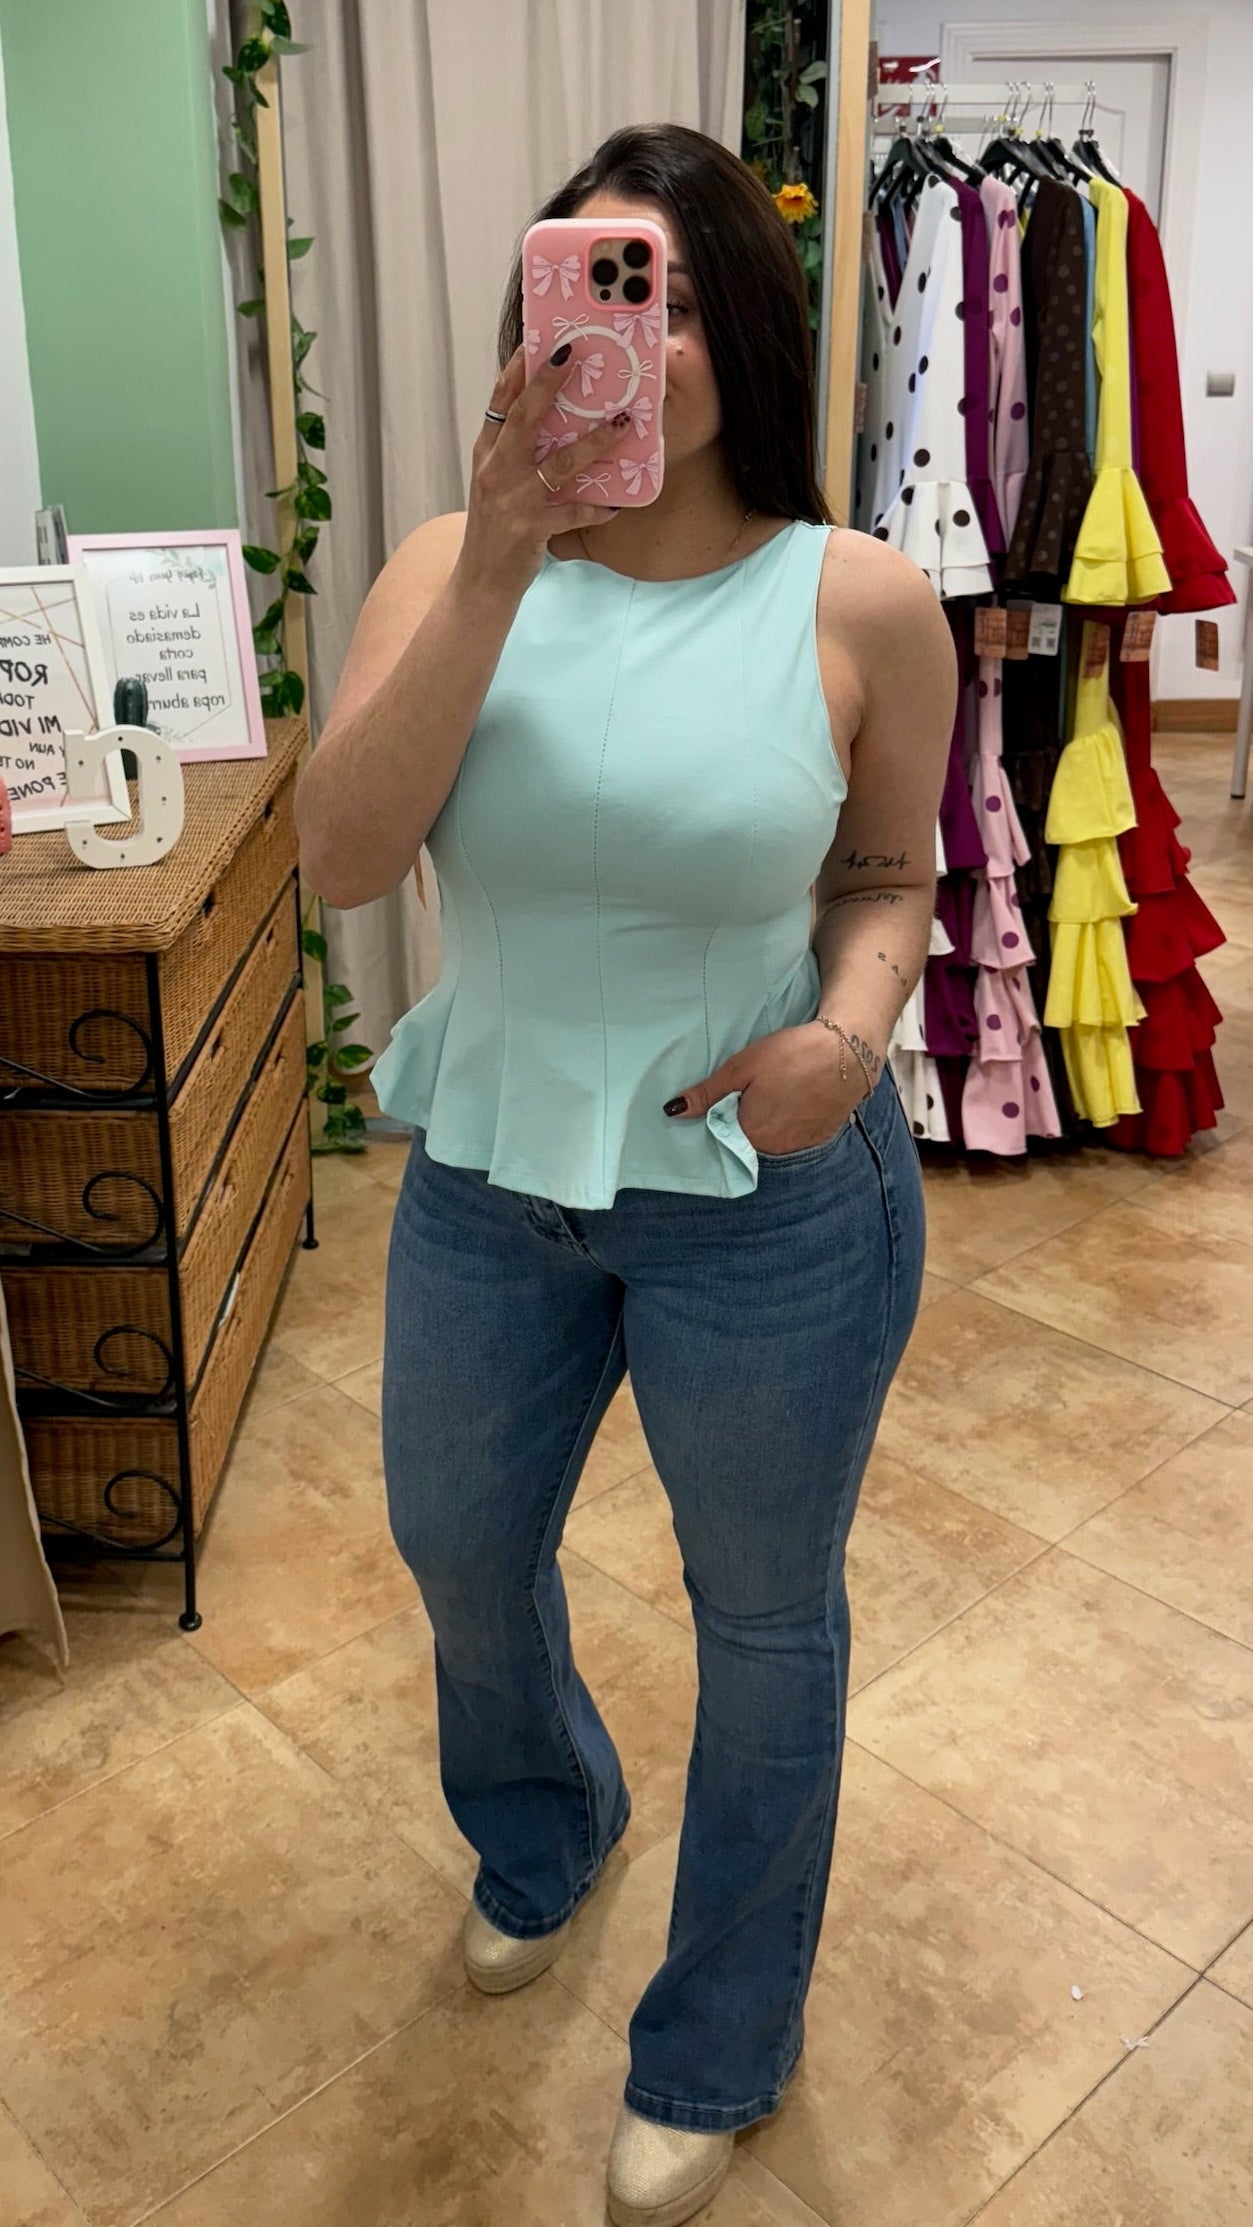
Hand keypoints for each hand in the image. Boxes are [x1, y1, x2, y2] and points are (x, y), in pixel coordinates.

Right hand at [457, 344, 632, 598]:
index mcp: (487, 453)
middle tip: (573, 355)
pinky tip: (617, 506)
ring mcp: (513, 500)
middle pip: (523, 417)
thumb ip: (515, 450)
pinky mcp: (530, 529)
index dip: (518, 369)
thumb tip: (550, 416)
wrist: (481, 581)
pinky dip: (597, 509)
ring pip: (558, 463)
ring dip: (594, 442)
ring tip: (622, 425)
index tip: (538, 339)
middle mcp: (496, 471)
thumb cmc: (496, 528)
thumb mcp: (495, 482)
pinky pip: (572, 514)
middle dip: (547, 384)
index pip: (500, 401)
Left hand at [663, 1023, 870, 1153]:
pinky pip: (795, 1136)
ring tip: (777, 1092)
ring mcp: (799, 1145)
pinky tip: (795, 1099)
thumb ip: (708, 1093)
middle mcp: (773, 1148)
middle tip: (756, 1088)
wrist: (846, 1052)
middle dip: (745, 1118)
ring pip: (771, 1138)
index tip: (730, 1095)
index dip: (723, 1113)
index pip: (722, 1133)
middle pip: (747, 1138)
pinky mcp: (819, 1138)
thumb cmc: (791, 1054)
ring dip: (769, 1122)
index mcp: (750, 1133)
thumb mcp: (742, 1067)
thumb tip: (673, 1111)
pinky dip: (791, 1122)